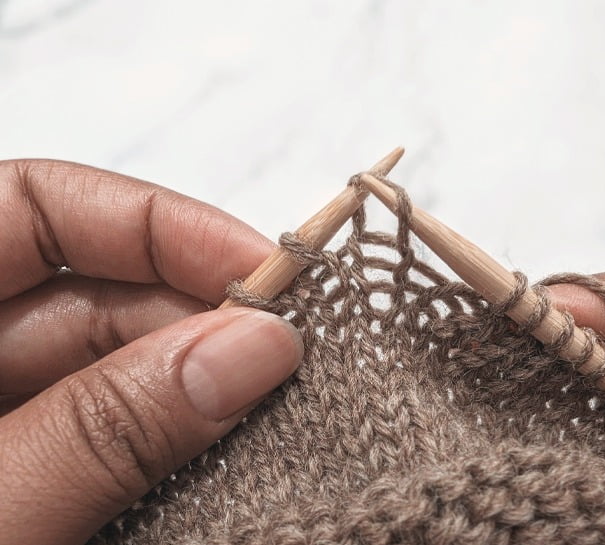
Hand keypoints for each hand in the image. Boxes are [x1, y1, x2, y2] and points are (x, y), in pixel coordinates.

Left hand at [0, 160, 302, 543]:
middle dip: (197, 313)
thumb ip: (106, 430)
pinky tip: (225, 453)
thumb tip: (256, 346)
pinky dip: (170, 438)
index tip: (265, 274)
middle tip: (288, 358)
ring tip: (274, 407)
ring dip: (195, 378)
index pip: (37, 206)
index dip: (160, 223)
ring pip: (111, 361)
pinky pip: (108, 428)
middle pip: (90, 287)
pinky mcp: (23, 467)